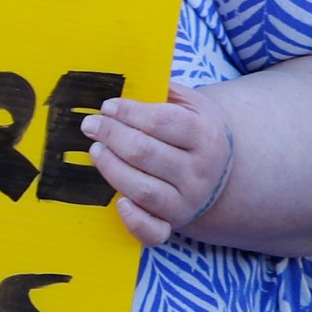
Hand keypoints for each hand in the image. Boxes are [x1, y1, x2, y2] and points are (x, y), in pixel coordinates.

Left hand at [82, 84, 235, 245]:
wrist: (221, 171)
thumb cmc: (195, 132)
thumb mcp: (193, 106)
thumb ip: (164, 92)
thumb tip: (127, 78)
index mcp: (205, 136)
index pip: (162, 122)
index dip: (130, 113)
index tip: (108, 105)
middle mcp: (198, 172)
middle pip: (146, 153)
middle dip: (112, 135)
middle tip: (90, 124)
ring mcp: (186, 201)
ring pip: (142, 188)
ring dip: (112, 168)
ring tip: (96, 149)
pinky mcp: (173, 224)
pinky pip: (153, 232)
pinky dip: (133, 220)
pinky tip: (118, 202)